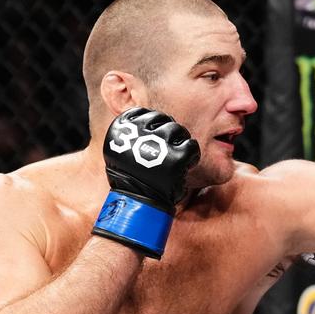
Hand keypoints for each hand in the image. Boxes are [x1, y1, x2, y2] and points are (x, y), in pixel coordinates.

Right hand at [92, 108, 200, 257]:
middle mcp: (140, 132)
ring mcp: (159, 143)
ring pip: (178, 129)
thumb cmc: (132, 176)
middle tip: (169, 148)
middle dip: (169, 132)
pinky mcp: (177, 157)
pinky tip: (186, 163)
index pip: (143, 112)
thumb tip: (148, 120)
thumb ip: (133, 132)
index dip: (153, 124)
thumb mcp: (123, 149)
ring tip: (175, 155)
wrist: (139, 201)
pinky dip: (192, 153)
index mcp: (122, 127)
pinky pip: (191, 146)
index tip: (155, 136)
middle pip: (163, 119)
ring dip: (180, 140)